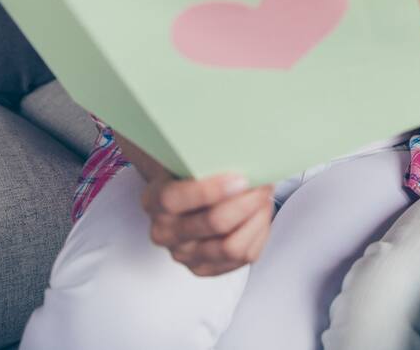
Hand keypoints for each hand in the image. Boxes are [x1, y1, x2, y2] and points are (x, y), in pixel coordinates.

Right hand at [141, 171, 274, 276]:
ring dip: (256, 219)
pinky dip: (258, 233)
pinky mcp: (205, 268)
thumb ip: (206, 159)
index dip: (210, 190)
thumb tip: (245, 151)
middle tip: (264, 184)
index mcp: (155, 200)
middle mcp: (165, 232)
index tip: (241, 178)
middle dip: (247, 202)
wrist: (183, 197)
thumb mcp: (188, 159)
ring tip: (264, 199)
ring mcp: (184, 254)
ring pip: (232, 246)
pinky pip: (243, 257)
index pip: (175, 199)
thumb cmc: (191, 173)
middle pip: (214, 223)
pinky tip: (260, 215)